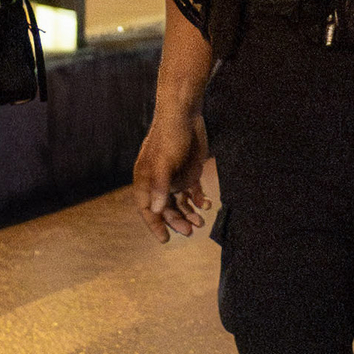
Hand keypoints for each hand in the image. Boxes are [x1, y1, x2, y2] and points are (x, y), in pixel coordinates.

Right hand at [135, 107, 213, 243]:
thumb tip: (157, 210)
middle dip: (177, 221)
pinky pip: (193, 193)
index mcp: (146, 180)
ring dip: (189, 214)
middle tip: (190, 231)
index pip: (147, 208)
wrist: (185, 114)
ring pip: (181, 203)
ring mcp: (175, 178)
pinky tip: (207, 204)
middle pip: (166, 209)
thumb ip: (161, 186)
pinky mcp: (189, 172)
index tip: (165, 239)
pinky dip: (199, 200)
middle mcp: (159, 182)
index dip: (155, 225)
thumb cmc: (169, 136)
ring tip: (201, 222)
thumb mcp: (164, 161)